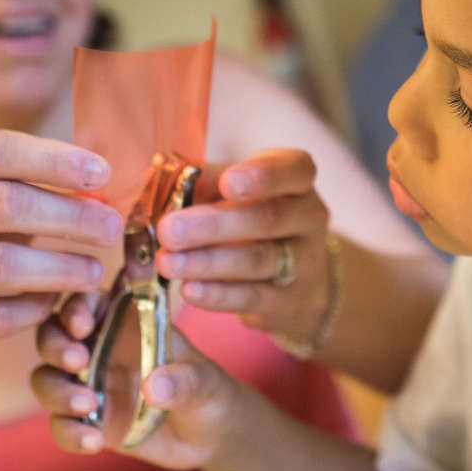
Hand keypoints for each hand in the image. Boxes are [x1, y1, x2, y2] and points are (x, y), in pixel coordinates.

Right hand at [0, 129, 122, 360]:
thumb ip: (38, 185)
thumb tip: (102, 190)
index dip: (54, 160)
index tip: (104, 174)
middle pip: (1, 204)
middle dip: (68, 216)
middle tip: (110, 229)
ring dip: (58, 269)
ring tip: (94, 272)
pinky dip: (31, 311)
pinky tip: (52, 303)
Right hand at [32, 320, 243, 468]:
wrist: (209, 435)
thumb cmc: (207, 388)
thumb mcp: (205, 381)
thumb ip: (184, 379)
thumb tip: (154, 388)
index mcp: (123, 321)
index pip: (86, 301)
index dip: (76, 307)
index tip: (84, 324)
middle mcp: (98, 347)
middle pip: (52, 335)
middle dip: (55, 346)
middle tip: (78, 361)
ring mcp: (88, 384)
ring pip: (47, 379)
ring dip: (58, 391)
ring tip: (88, 405)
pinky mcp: (86, 421)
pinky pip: (61, 425)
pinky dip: (69, 432)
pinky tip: (94, 441)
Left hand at [153, 149, 336, 347]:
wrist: (299, 282)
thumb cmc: (254, 223)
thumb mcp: (238, 195)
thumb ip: (206, 184)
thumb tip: (162, 183)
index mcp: (296, 182)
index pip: (295, 169)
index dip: (263, 175)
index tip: (227, 182)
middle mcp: (309, 218)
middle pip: (269, 217)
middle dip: (215, 224)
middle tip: (170, 229)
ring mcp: (304, 262)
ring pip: (259, 260)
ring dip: (208, 262)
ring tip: (168, 263)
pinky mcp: (291, 302)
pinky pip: (254, 297)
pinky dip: (219, 295)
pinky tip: (190, 290)